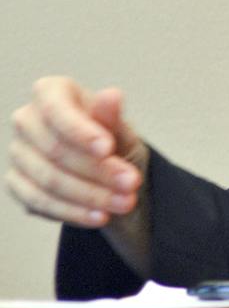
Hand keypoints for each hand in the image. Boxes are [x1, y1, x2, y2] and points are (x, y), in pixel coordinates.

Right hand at [6, 77, 147, 228]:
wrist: (106, 170)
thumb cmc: (111, 139)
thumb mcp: (121, 129)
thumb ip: (112, 117)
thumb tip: (111, 95)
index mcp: (51, 92)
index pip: (56, 109)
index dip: (81, 131)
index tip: (108, 149)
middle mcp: (27, 119)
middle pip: (55, 149)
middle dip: (97, 170)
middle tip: (132, 183)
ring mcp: (18, 153)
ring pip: (49, 180)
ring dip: (90, 195)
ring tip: (125, 202)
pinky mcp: (17, 184)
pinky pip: (40, 203)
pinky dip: (73, 212)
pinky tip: (100, 216)